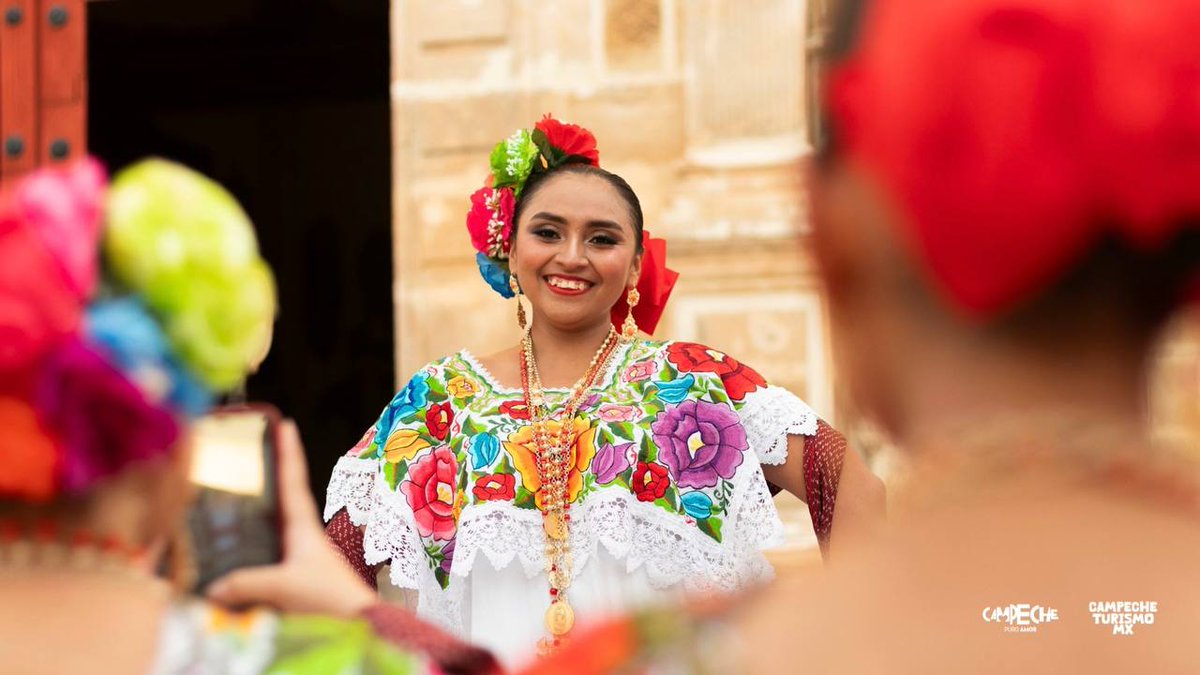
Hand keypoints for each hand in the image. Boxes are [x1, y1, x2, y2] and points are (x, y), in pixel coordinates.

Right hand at [207, 420, 377, 617]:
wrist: (354, 627)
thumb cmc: (330, 600)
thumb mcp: (285, 585)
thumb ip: (246, 582)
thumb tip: (211, 586)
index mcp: (303, 528)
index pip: (293, 480)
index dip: (288, 452)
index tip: (285, 424)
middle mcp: (300, 540)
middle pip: (277, 503)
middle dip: (262, 483)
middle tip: (245, 461)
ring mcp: (296, 562)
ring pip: (266, 535)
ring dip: (247, 524)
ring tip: (222, 509)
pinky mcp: (291, 585)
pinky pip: (259, 566)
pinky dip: (241, 561)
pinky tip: (220, 568)